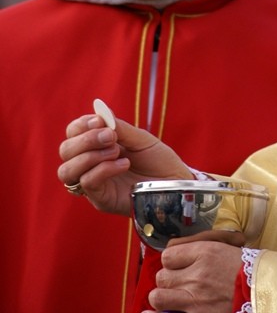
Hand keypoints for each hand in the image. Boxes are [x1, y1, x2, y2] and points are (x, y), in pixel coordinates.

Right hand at [57, 114, 191, 214]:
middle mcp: (90, 164)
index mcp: (97, 146)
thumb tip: (100, 112)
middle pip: (64, 150)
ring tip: (116, 151)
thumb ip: (119, 128)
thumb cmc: (158, 160)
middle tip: (111, 137)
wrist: (175, 182)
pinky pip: (87, 183)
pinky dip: (103, 169)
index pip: (72, 133)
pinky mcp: (100, 199)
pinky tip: (124, 164)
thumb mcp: (140, 138)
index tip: (100, 121)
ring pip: (67, 170)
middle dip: (85, 139)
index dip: (81, 125)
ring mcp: (93, 183)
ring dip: (90, 155)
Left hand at [141, 235, 243, 312]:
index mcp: (205, 253)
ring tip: (172, 299)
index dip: (171, 262)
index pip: (168, 255)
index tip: (178, 267)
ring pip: (158, 297)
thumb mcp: (229, 246)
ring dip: (162, 298)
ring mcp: (195, 300)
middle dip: (168, 280)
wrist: (270, 296)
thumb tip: (174, 246)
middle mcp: (197, 275)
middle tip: (180, 284)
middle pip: (162, 276)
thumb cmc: (252, 270)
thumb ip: (202, 244)